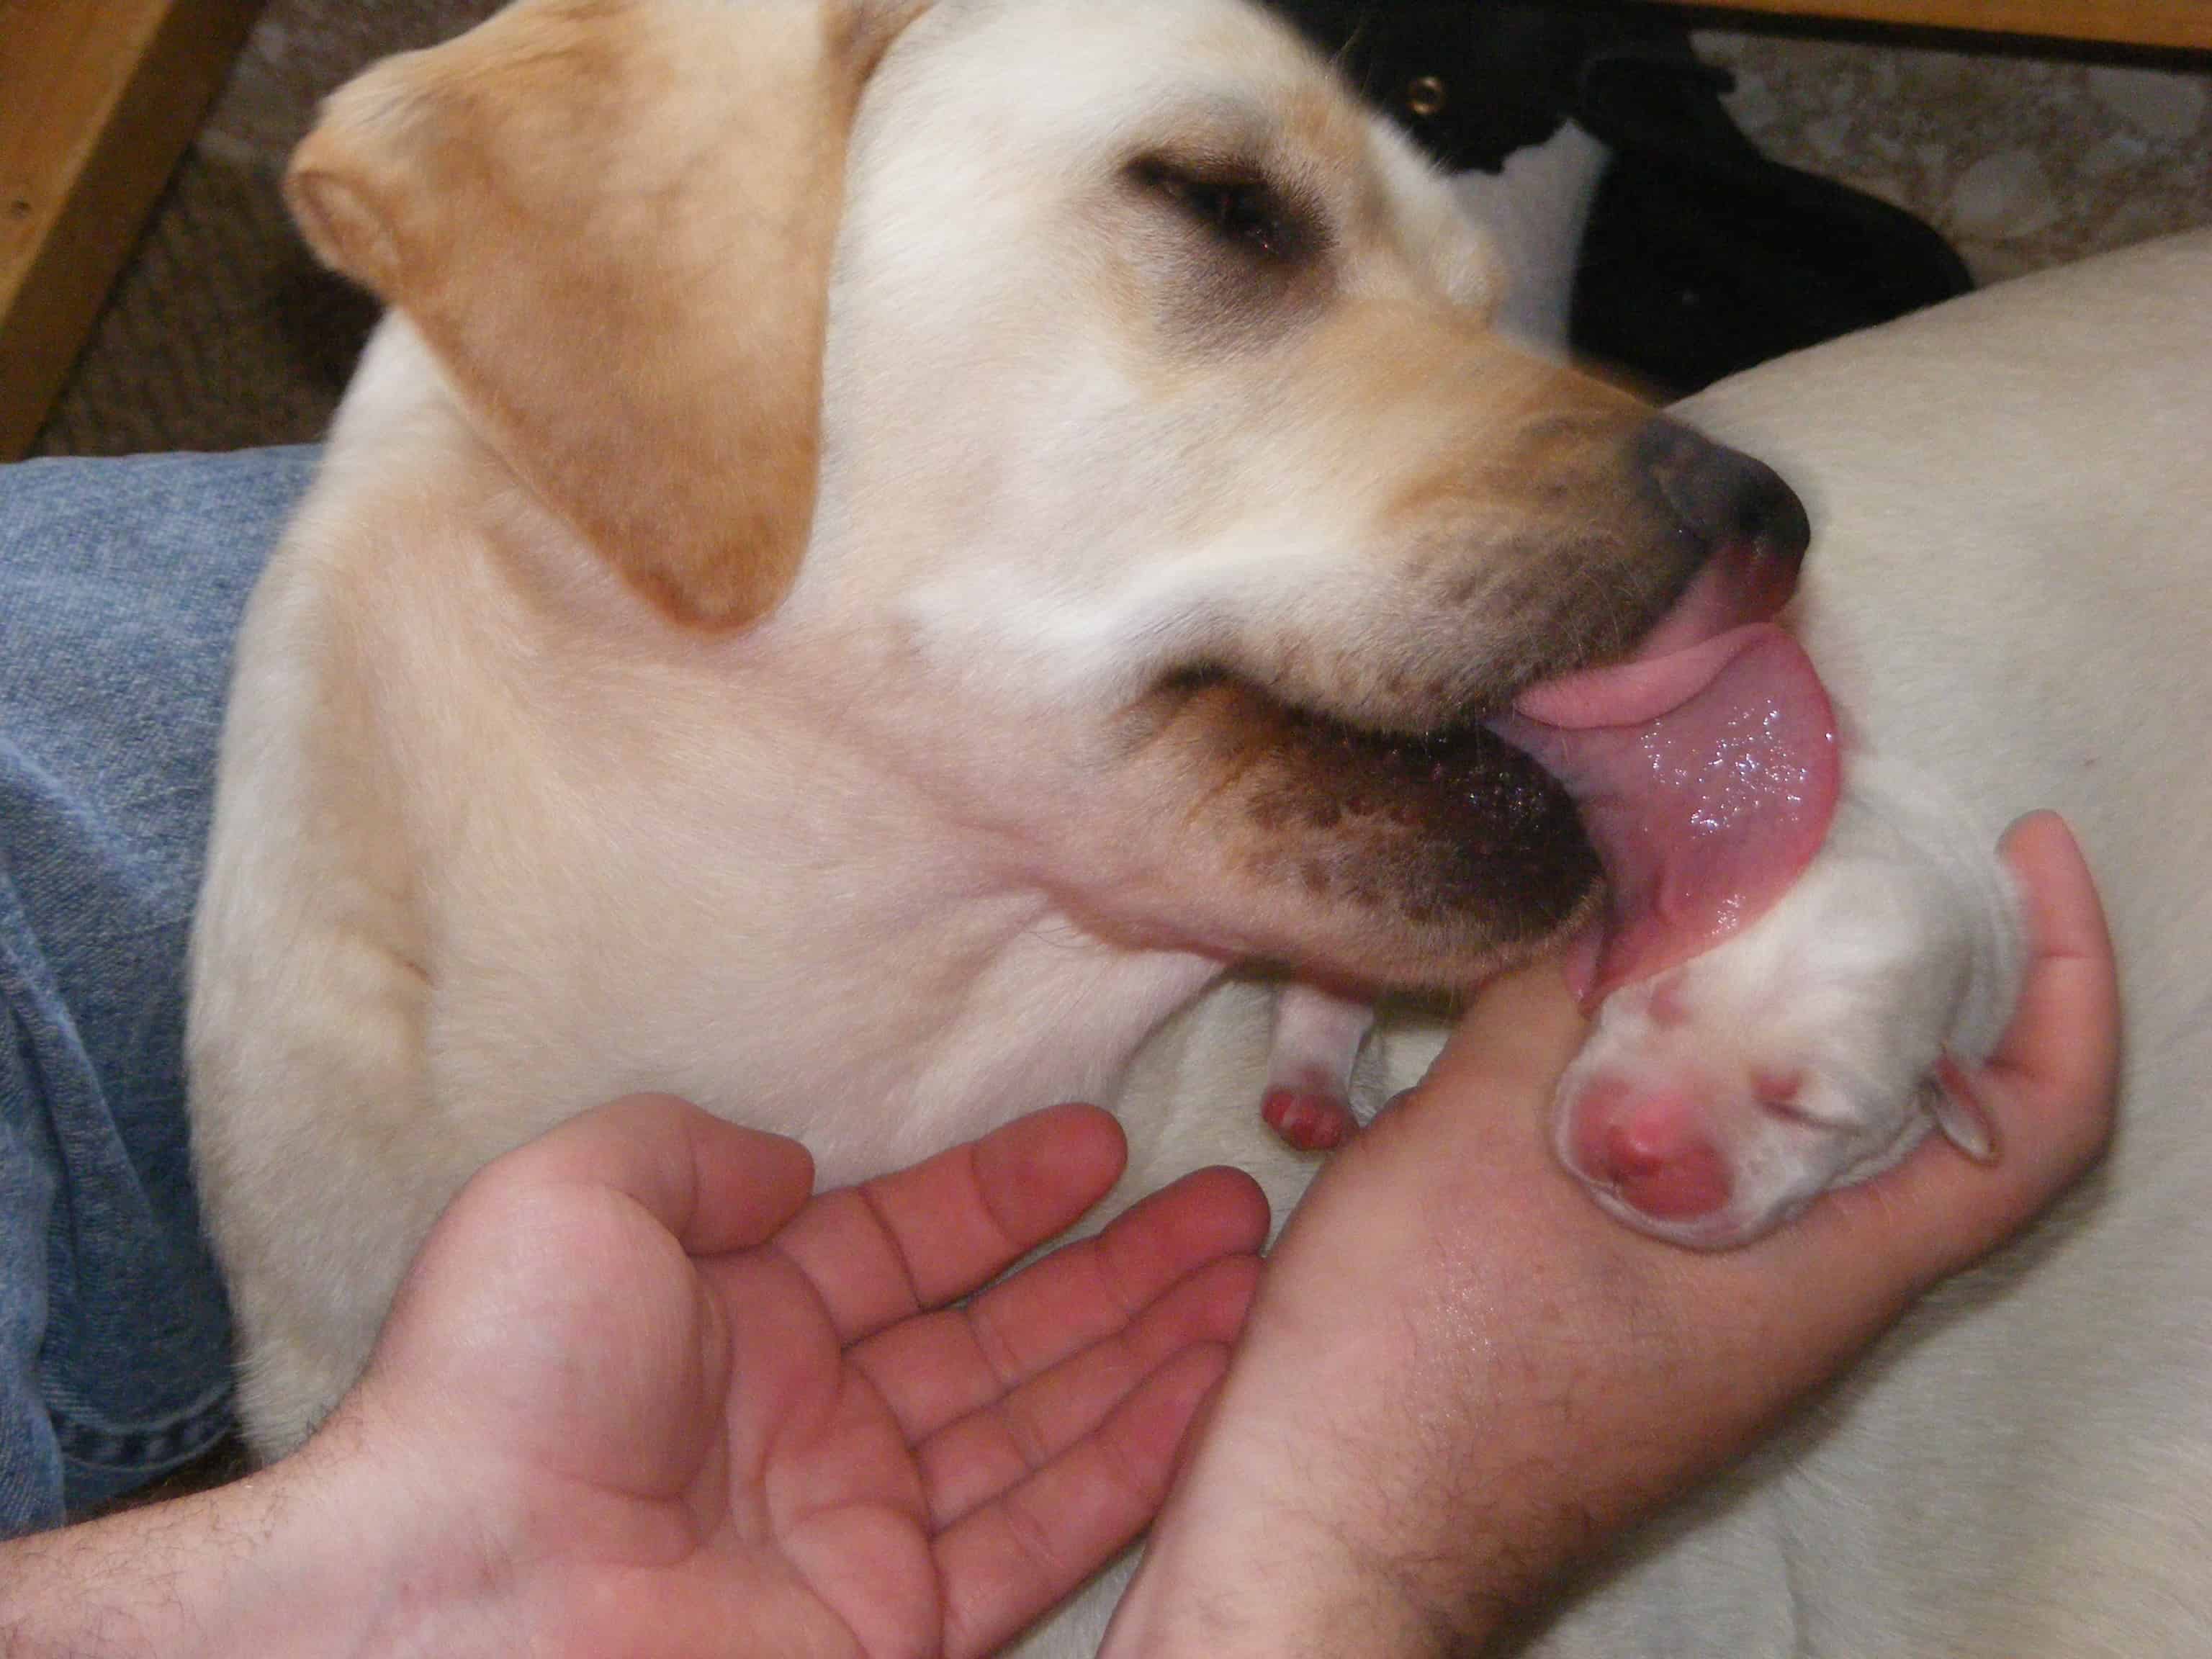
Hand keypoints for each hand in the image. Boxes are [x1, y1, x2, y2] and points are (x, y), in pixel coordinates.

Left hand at [1, 1100, 1264, 1658]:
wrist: (471, 1606)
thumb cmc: (504, 1388)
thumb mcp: (574, 1201)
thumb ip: (691, 1156)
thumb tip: (793, 1166)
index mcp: (733, 1326)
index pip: (903, 1244)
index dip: (1005, 1193)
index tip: (1102, 1144)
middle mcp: (807, 1427)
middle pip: (998, 1333)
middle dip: (1119, 1271)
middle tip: (1231, 1210)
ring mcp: (859, 1533)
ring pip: (1042, 1425)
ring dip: (1151, 1351)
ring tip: (1253, 1283)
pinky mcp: (900, 1626)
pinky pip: (1044, 1530)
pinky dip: (1135, 1460)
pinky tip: (1211, 1387)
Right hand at [1104, 811, 2117, 1655]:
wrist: (1327, 1539)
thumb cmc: (1414, 1370)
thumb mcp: (1481, 1139)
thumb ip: (1565, 996)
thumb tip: (1618, 872)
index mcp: (1819, 1279)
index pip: (2033, 1130)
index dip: (2066, 981)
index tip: (2022, 857)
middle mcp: (1795, 1308)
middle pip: (1916, 1112)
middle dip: (1889, 958)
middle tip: (1818, 837)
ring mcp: (1712, 1323)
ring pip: (1796, 1141)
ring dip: (1764, 1015)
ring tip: (1687, 900)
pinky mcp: (1630, 1322)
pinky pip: (1705, 1174)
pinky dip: (1678, 1074)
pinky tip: (1579, 1017)